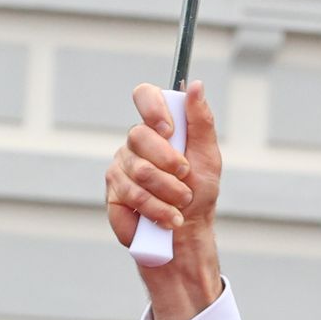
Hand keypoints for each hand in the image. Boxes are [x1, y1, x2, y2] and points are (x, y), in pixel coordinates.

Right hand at [103, 82, 226, 319]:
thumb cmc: (199, 193)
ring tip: (180, 204)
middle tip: (185, 177)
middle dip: (169, 162)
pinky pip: (131, 196)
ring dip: (168, 191)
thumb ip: (201, 120)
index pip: (144, 96)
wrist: (187, 234)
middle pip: (139, 136)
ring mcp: (120, 169)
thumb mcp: (208, 155)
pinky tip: (166, 218)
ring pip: (138, 171)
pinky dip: (156, 209)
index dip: (152, 106)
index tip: (169, 129)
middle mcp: (134, 144)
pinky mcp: (113, 195)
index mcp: (157, 128)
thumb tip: (196, 85)